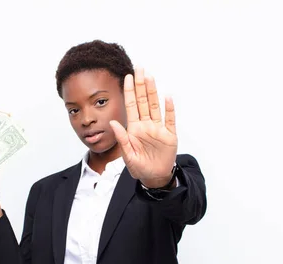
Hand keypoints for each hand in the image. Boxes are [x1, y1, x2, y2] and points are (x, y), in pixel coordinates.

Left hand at [109, 67, 177, 187]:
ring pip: (155, 106)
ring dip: (153, 92)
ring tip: (150, 77)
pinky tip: (167, 97)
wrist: (154, 177)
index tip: (127, 77)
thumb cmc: (139, 167)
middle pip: (143, 101)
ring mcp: (158, 129)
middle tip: (139, 68)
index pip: (131, 106)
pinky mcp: (169, 136)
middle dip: (141, 85)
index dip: (129, 92)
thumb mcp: (128, 155)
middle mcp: (146, 125)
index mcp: (134, 129)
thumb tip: (113, 123)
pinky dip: (169, 109)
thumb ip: (122, 138)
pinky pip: (169, 120)